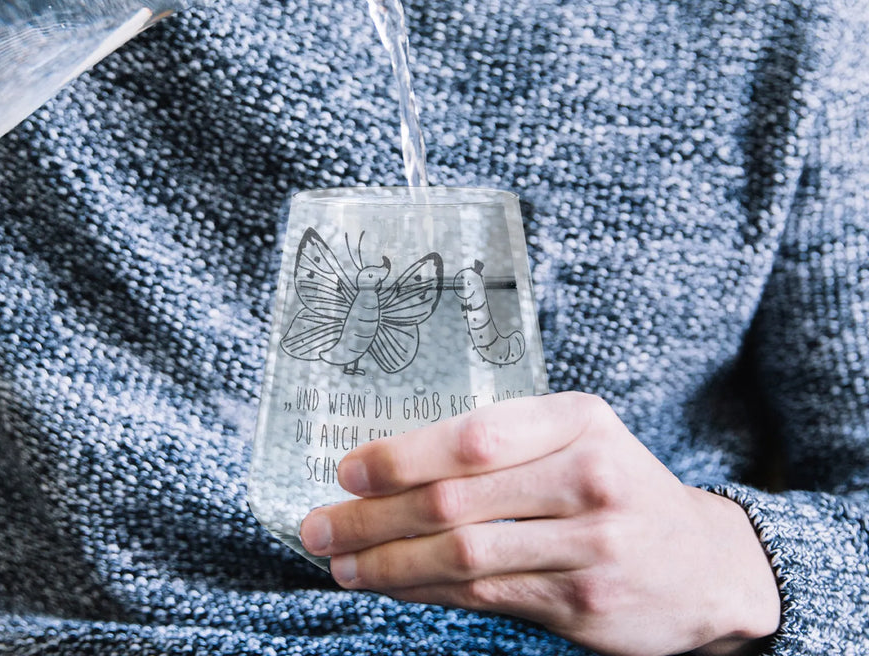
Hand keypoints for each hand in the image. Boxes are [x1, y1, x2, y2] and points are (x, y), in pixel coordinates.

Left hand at [300, 392, 780, 655]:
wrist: (705, 564)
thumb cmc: (618, 484)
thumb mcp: (578, 437)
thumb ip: (506, 442)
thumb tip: (396, 462)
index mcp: (578, 421)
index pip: (476, 437)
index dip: (403, 456)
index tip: (349, 469)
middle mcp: (587, 479)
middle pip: (457, 501)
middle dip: (374, 516)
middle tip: (319, 524)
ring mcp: (590, 547)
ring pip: (463, 557)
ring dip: (388, 563)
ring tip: (340, 562)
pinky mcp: (583, 605)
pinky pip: (485, 596)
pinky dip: (425, 591)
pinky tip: (390, 585)